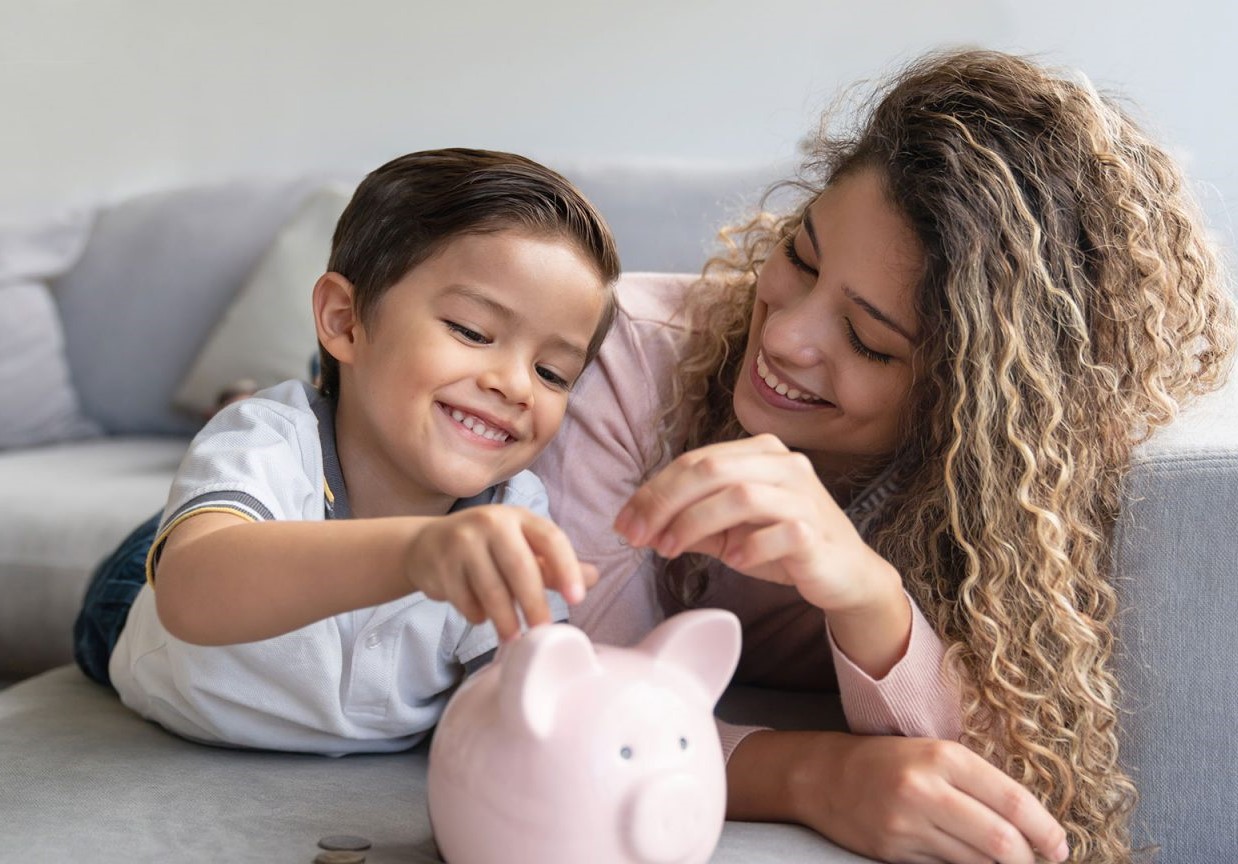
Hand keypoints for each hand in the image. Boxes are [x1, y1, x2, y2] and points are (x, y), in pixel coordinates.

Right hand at [405, 505, 596, 640]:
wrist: (426, 544)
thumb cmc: (486, 548)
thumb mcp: (521, 547)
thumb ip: (553, 565)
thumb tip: (593, 578)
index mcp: (519, 517)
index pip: (551, 539)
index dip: (567, 568)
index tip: (578, 598)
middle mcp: (491, 522)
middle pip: (520, 568)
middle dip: (534, 604)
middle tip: (542, 631)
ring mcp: (462, 541)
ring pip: (491, 589)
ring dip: (505, 620)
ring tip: (513, 637)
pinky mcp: (440, 564)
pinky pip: (465, 600)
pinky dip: (477, 615)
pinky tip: (481, 616)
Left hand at [614, 434, 890, 614]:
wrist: (845, 574)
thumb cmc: (784, 546)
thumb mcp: (730, 530)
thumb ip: (692, 521)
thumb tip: (639, 524)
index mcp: (760, 453)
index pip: (695, 461)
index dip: (653, 491)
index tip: (624, 523)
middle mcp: (784, 464)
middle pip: (710, 469)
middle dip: (664, 503)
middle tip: (638, 536)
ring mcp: (803, 495)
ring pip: (739, 495)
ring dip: (695, 524)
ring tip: (670, 550)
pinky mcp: (817, 530)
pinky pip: (777, 531)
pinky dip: (748, 546)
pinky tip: (733, 561)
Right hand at [802, 734, 1068, 863]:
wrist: (823, 775)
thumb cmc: (888, 760)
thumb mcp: (934, 754)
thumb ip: (977, 783)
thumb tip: (1030, 823)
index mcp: (944, 757)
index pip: (1013, 802)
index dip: (1046, 830)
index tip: (1060, 846)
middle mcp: (926, 789)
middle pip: (1000, 841)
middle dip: (1028, 859)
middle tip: (1039, 861)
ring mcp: (908, 824)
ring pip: (976, 862)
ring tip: (1009, 862)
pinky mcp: (893, 851)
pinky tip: (972, 863)